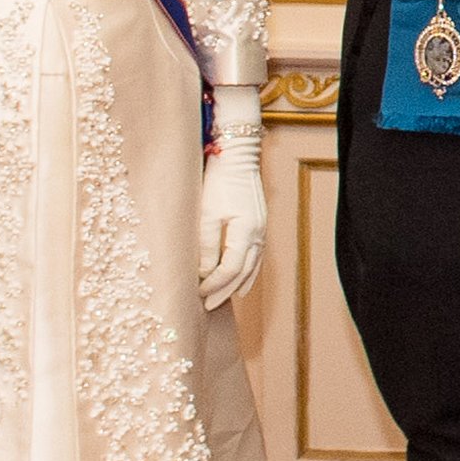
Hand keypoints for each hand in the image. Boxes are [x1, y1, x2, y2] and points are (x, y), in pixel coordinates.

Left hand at [198, 85, 265, 309]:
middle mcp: (258, 234)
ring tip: (223, 299)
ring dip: (237, 284)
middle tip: (207, 306)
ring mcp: (262, 230)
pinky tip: (240, 280)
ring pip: (252, 267)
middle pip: (244, 273)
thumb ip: (205, 244)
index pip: (231, 269)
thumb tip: (203, 273)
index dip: (214, 285)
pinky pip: (255, 257)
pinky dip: (247, 272)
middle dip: (225, 290)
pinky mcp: (259, 224)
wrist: (239, 155)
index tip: (197, 293)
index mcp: (246, 232)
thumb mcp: (207, 213)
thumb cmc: (219, 181)